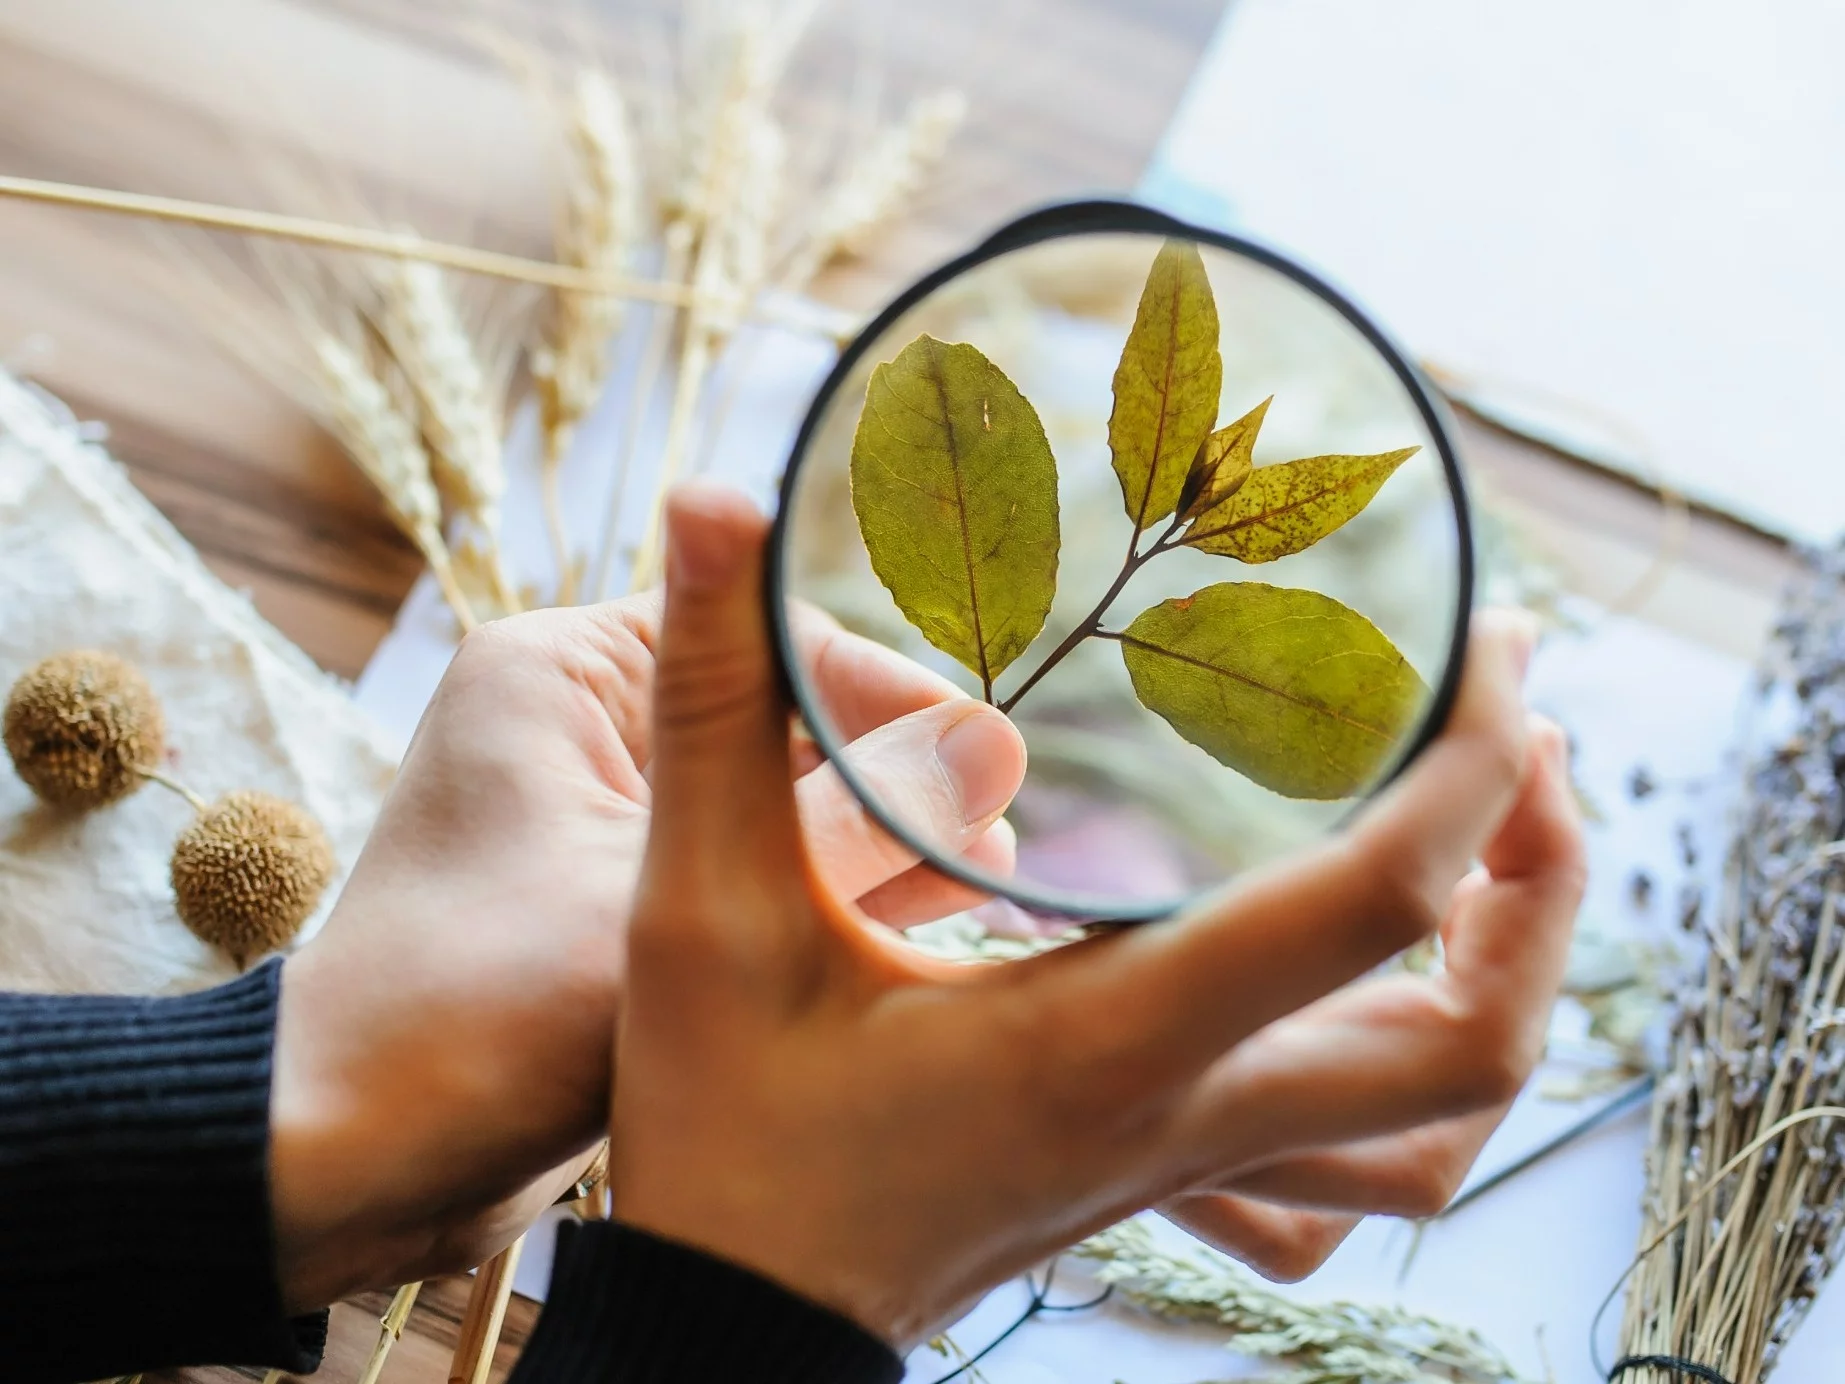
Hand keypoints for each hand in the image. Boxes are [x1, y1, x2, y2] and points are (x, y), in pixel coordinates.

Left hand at [268, 585, 1024, 1309]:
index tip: (988, 753)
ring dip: (861, 844)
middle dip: (885, 774)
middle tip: (996, 832)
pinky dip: (815, 895)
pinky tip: (914, 928)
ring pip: (767, 801)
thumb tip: (991, 749)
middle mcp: (581, 724)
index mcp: (563, 671)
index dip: (884, 689)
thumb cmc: (478, 1017)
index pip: (757, 632)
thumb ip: (838, 831)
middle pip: (774, 717)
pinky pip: (742, 869)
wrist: (351, 1161)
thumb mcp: (679, 911)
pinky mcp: (617, 898)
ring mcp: (600, 815)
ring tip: (978, 885)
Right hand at [608, 486, 1582, 1346]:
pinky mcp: (1176, 1173)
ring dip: (1509, 984)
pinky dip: (1419, 1068)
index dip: (1468, 770)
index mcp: (1105, 1035)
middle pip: (1472, 1045)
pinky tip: (1375, 979)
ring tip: (1498, 846)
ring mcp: (1196, 1160)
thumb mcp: (700, 911)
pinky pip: (1369, 1162)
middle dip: (1544, 885)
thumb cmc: (724, 1128)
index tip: (1490, 650)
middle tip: (1523, 741)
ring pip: (1444, 1124)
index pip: (1373, 909)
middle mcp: (1188, 1110)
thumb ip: (715, 703)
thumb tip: (709, 502)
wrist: (738, 1313)